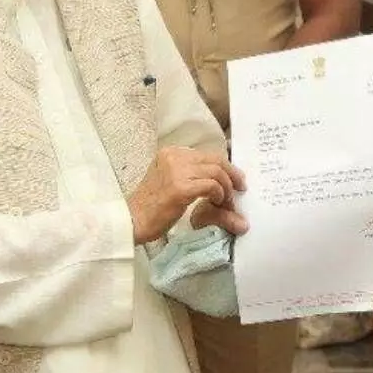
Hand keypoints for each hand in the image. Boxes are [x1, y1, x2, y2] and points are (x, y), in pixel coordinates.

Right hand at [128, 145, 245, 244]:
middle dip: (232, 174)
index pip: (207, 154)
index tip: (234, 178)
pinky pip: (211, 185)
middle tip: (240, 188)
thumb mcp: (168, 181)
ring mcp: (176, 171)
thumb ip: (189, 174)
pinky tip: (217, 204)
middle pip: (215, 159)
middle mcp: (173, 157)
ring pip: (216, 172)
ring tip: (226, 202)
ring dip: (227, 188)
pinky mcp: (180, 188)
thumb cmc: (150, 205)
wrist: (132, 219)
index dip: (225, 166)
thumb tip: (217, 176)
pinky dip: (219, 195)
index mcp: (170, 152)